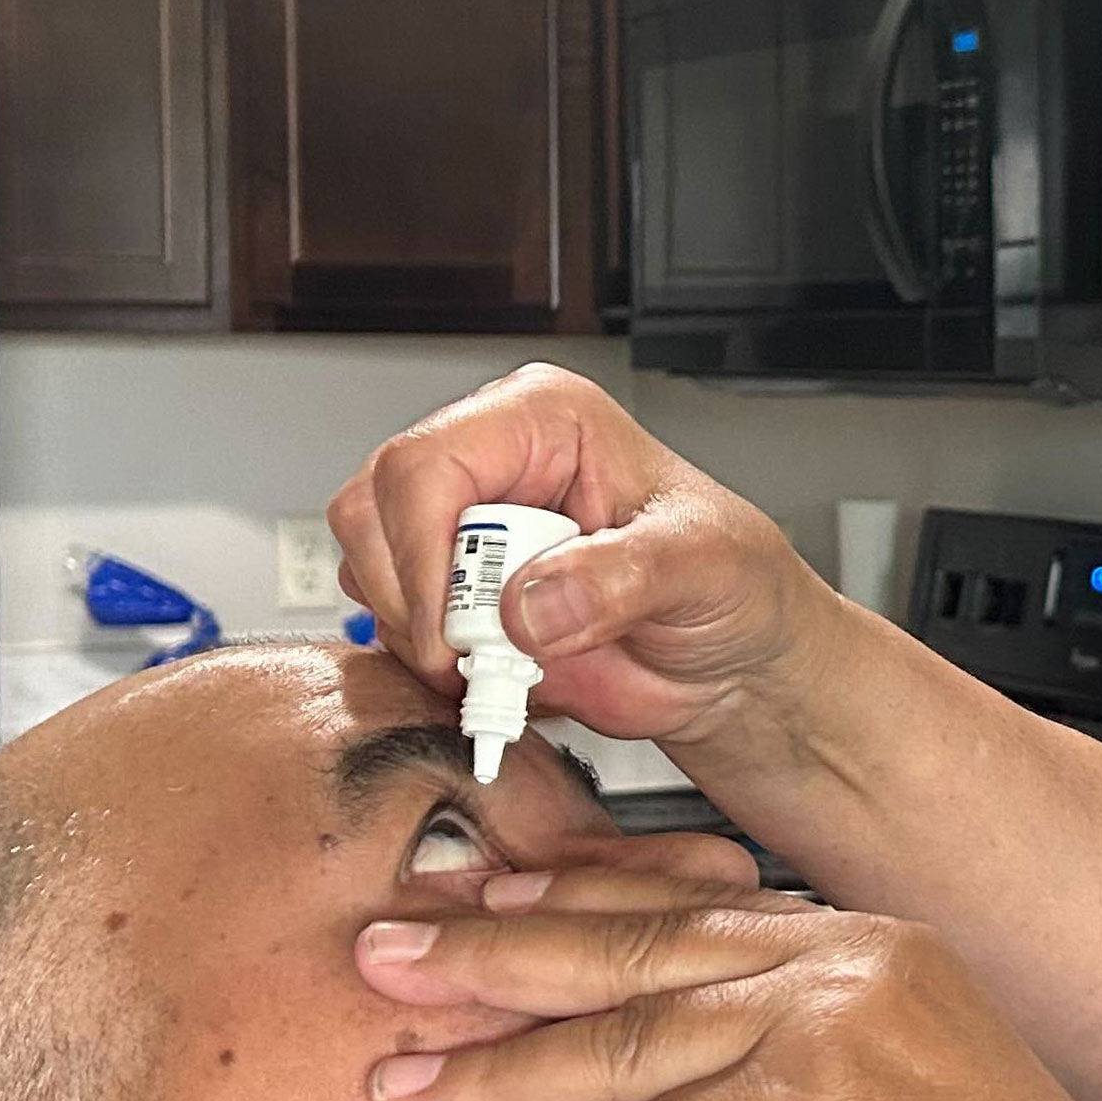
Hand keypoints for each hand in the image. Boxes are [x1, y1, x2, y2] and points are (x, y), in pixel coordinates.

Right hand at [326, 363, 835, 745]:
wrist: (732, 662)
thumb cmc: (733, 586)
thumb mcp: (705, 565)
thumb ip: (624, 577)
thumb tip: (529, 605)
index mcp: (543, 420)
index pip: (426, 463)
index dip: (420, 550)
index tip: (453, 630)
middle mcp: (492, 467)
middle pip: (371, 512)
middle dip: (412, 600)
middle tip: (477, 657)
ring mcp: (465, 536)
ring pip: (368, 572)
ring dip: (420, 639)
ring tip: (509, 666)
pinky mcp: (456, 600)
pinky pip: (392, 630)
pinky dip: (427, 669)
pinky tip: (498, 680)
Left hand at [359, 861, 1101, 1100]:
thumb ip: (790, 1067)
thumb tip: (671, 1087)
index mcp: (865, 946)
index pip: (688, 908)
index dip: (570, 902)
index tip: (477, 903)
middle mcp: (849, 961)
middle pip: (638, 950)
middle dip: (496, 955)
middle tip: (387, 955)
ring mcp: (837, 1025)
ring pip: (631, 1041)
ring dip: (502, 1075)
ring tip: (403, 1094)